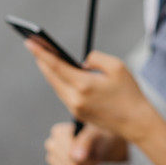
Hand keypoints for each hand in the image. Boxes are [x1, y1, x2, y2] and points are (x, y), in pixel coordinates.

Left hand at [25, 37, 159, 143]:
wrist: (136, 123)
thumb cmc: (129, 92)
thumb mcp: (117, 66)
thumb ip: (95, 58)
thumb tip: (81, 63)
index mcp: (83, 85)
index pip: (56, 66)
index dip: (41, 53)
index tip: (29, 42)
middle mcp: (75, 98)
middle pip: (51, 76)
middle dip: (41, 59)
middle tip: (32, 44)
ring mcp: (75, 108)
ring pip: (56, 86)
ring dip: (48, 71)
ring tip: (43, 55)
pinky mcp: (78, 114)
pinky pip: (64, 94)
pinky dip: (58, 81)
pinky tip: (57, 72)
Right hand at [44, 122, 127, 164]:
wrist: (98, 144)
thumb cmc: (96, 137)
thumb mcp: (95, 135)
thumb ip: (85, 142)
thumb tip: (76, 158)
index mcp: (58, 133)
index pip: (70, 155)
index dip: (85, 156)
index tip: (92, 150)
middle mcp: (51, 145)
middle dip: (87, 164)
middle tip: (93, 157)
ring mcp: (52, 160)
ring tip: (89, 163)